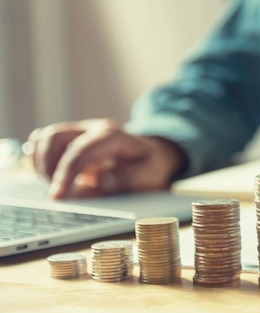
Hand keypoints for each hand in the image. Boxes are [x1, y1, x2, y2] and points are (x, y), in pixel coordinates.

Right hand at [27, 119, 184, 198]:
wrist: (153, 155)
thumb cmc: (150, 167)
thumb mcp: (148, 176)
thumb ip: (124, 180)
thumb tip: (97, 181)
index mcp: (113, 136)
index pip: (80, 150)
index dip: (65, 173)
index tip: (57, 197)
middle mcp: (93, 129)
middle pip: (55, 136)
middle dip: (48, 167)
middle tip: (56, 194)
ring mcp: (80, 131)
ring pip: (45, 137)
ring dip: (41, 163)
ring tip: (54, 186)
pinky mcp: (70, 140)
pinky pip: (43, 141)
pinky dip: (39, 158)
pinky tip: (50, 176)